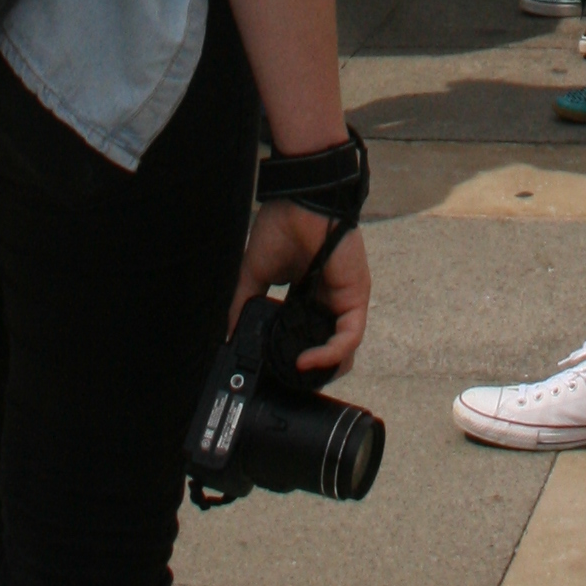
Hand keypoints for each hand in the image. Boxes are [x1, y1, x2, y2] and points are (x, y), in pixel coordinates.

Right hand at [227, 205, 371, 375]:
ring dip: (324, 369)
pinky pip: (348, 336)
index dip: (296, 356)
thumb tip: (229, 333)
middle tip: (289, 384)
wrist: (299, 201)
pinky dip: (330, 354)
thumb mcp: (256, 273)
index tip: (276, 372)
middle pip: (329, 347)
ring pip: (344, 349)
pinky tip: (306, 361)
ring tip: (299, 379)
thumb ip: (245, 303)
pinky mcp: (356, 296)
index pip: (308, 335)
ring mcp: (345, 299)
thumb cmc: (281, 226)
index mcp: (309, 295)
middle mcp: (329, 300)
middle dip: (313, 370)